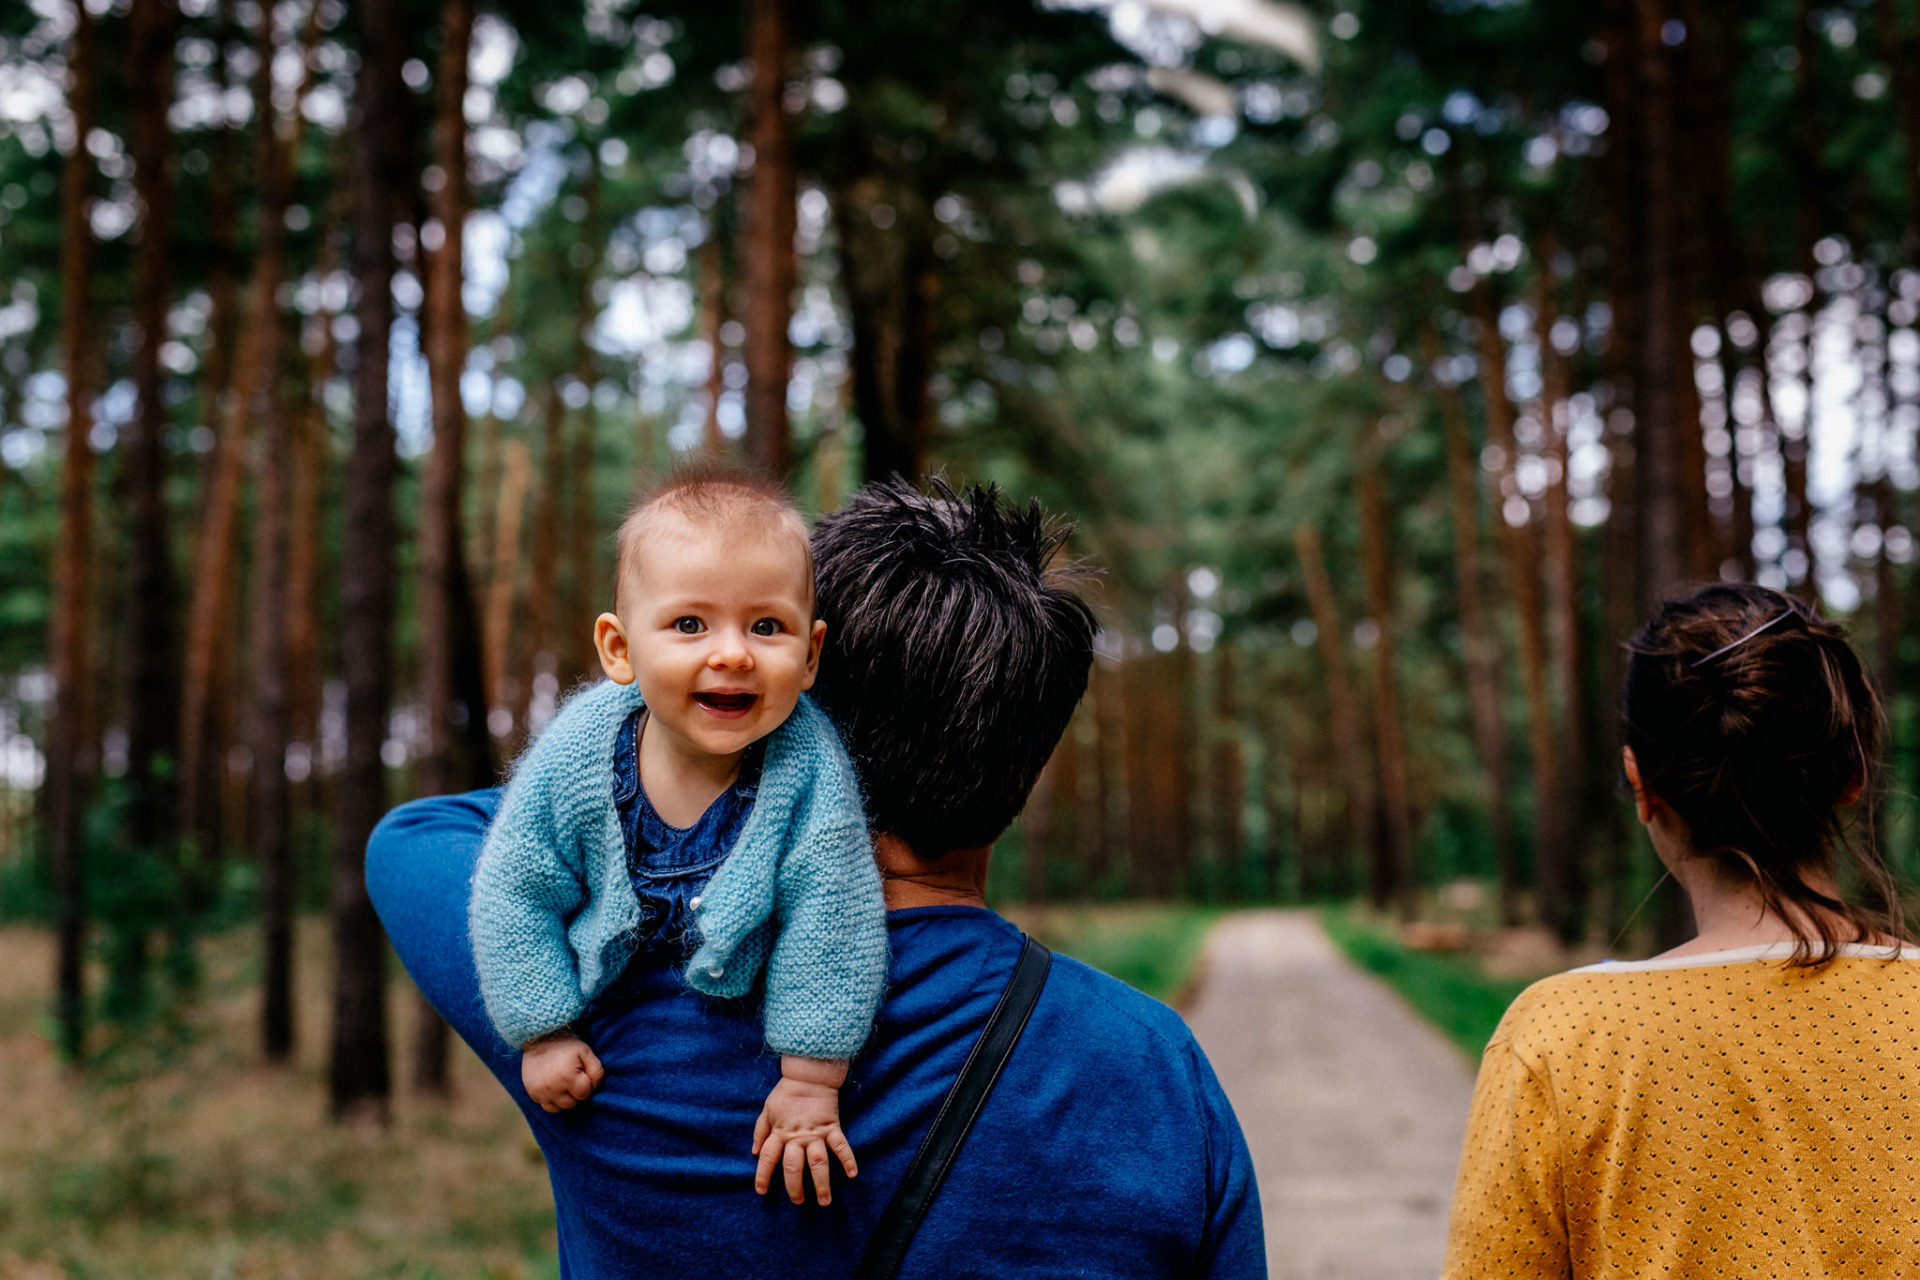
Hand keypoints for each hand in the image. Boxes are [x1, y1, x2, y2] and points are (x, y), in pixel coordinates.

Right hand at [521, 1031, 604, 1112]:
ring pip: (559, 1108)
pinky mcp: (532, 1093)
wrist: (539, 1038)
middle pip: (572, 1103)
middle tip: (573, 1078)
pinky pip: (546, 1106)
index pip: (584, 1094)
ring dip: (564, 1099)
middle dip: (576, 1093)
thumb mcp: (586, 1052)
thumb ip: (596, 1071)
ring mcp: (540, 1092)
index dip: (587, 1084)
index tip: (582, 1073)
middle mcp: (552, 1088)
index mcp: (567, 1077)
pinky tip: (554, 1086)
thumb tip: (594, 1089)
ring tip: (563, 1083)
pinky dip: (552, 1100)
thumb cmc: (566, 1045)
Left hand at [752, 1056, 856, 1204]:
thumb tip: (753, 1152)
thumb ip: (760, 1131)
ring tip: (824, 1201)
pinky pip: (841, 1145)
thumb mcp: (767, 1109)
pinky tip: (853, 1174)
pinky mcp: (832, 1126)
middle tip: (798, 1202)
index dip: (762, 1175)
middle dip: (794, 1187)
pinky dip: (848, 1159)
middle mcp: (797, 1136)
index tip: (761, 1191)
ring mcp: (816, 1133)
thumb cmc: (786, 1092)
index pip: (767, 1158)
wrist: (809, 1075)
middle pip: (793, 1167)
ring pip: (818, 1162)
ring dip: (821, 1182)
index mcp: (779, 1132)